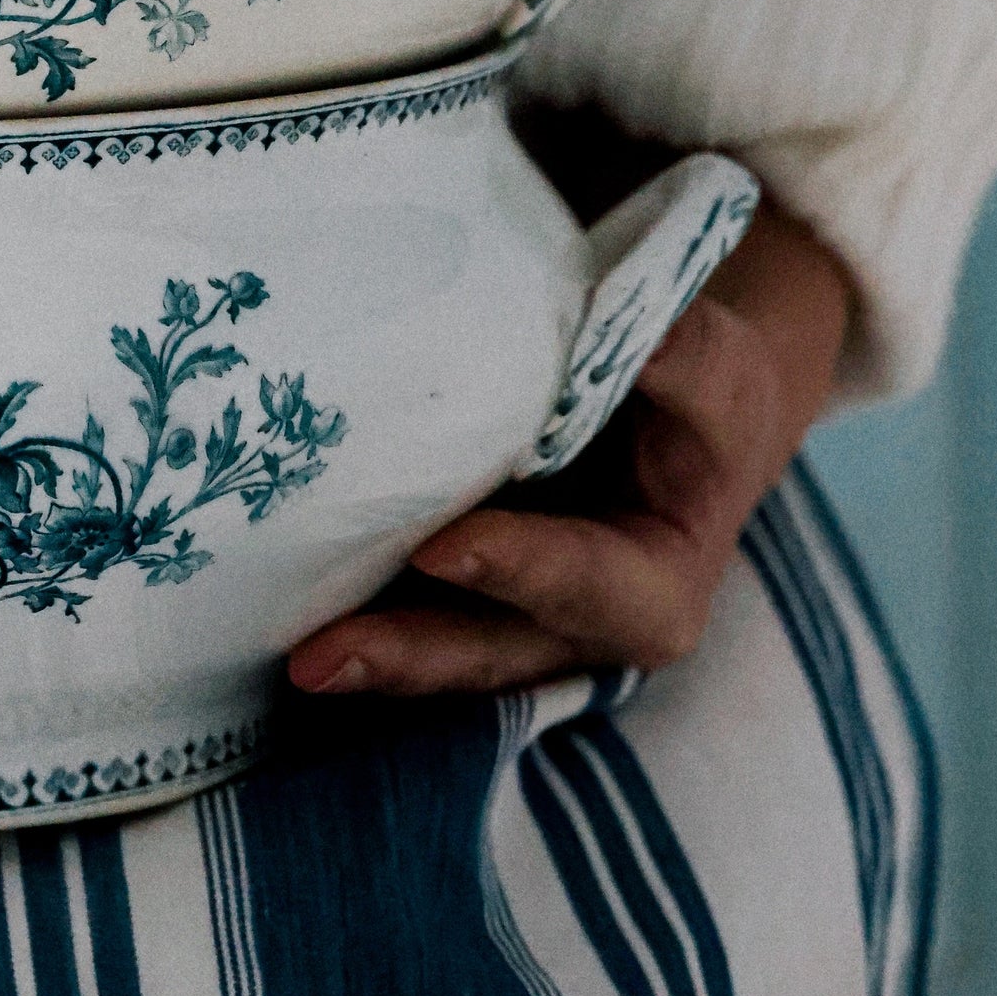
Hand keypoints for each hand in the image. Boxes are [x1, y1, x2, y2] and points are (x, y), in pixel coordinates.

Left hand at [287, 198, 853, 700]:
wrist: (678, 414)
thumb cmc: (699, 392)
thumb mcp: (715, 370)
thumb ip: (684, 358)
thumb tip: (640, 336)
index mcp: (657, 588)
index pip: (586, 582)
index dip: (518, 567)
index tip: (442, 550)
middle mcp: (585, 633)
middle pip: (494, 652)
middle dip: (410, 654)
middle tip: (323, 656)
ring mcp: (519, 629)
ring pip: (441, 657)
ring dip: (369, 658)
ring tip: (296, 658)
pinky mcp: (465, 607)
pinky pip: (409, 622)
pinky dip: (355, 618)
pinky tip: (281, 610)